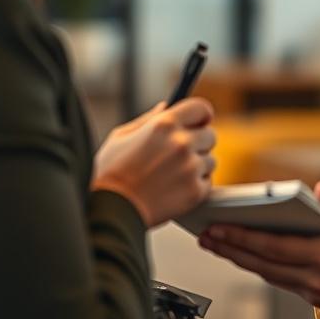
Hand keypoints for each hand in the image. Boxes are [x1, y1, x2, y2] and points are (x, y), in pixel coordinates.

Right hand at [92, 98, 215, 227]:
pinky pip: (207, 182)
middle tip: (181, 154)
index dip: (202, 115)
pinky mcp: (195, 192)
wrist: (109, 212)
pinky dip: (195, 186)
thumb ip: (148, 119)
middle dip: (199, 142)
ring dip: (197, 166)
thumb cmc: (109, 174)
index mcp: (164, 124)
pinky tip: (175, 189)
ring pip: (210, 160)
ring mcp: (190, 168)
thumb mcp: (121, 137)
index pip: (201, 108)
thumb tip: (166, 106)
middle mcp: (181, 143)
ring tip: (173, 175)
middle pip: (210, 135)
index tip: (200, 122)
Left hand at [198, 181, 319, 313]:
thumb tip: (317, 189)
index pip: (275, 247)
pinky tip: (246, 255)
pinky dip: (260, 267)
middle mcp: (317, 278)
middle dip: (231, 249)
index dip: (243, 238)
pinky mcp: (317, 297)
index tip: (218, 228)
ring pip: (268, 275)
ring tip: (217, 243)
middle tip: (205, 236)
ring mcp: (316, 291)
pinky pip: (281, 281)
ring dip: (240, 259)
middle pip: (263, 264)